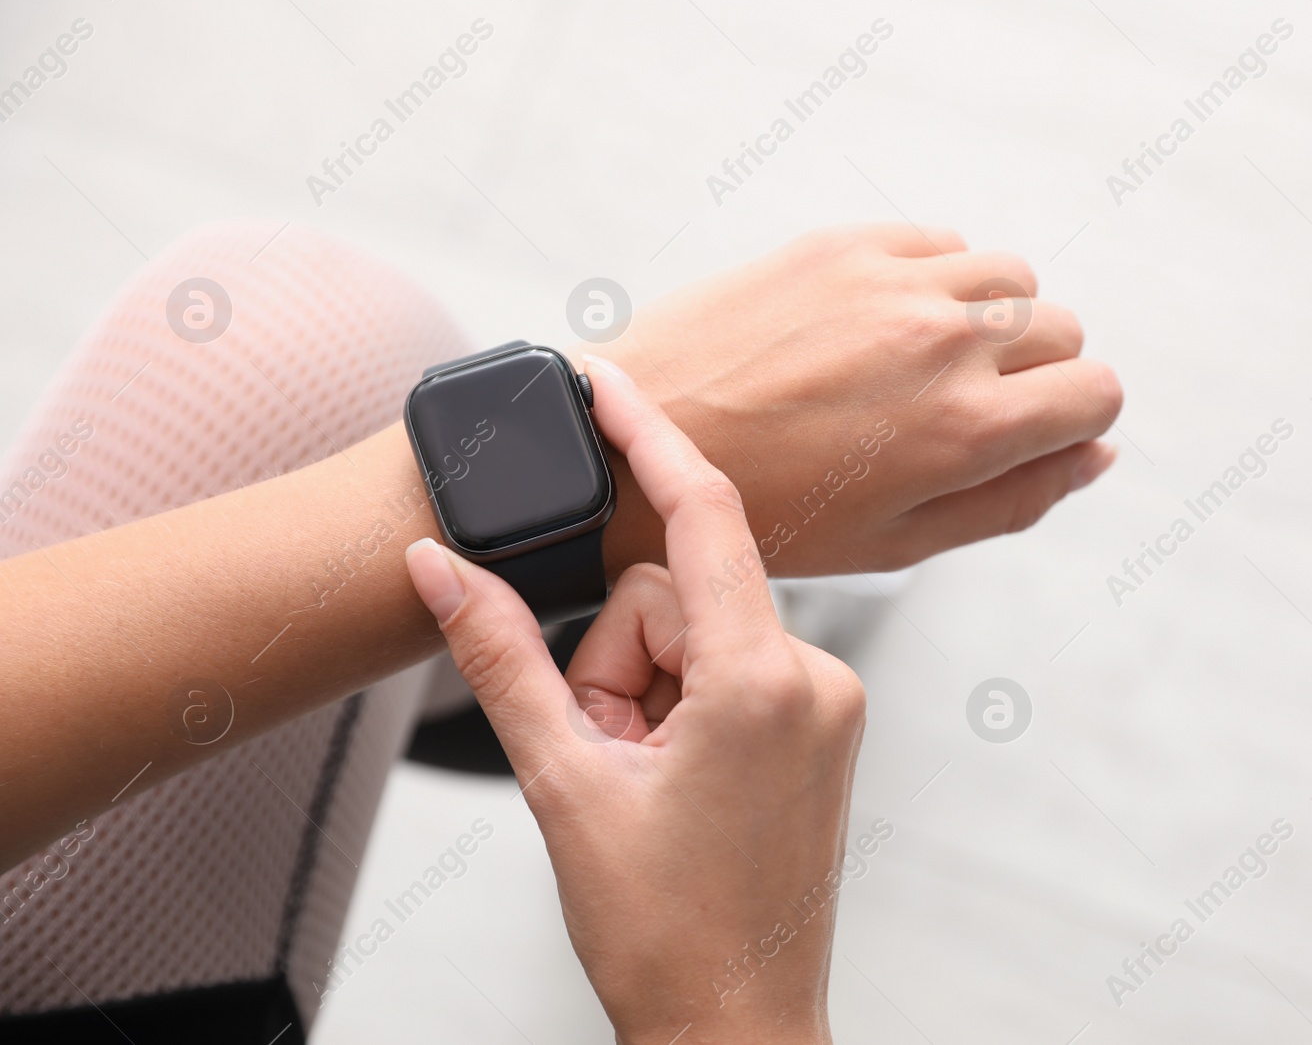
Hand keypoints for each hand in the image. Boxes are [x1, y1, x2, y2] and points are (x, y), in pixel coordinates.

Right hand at [407, 357, 862, 1043]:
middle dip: (614, 659)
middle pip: (675, 592)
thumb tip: (437, 569)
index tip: (605, 380)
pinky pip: (731, 666)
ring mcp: (825, 704)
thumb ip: (499, 658)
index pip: (704, 512)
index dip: (648, 435)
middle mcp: (813, 678)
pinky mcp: (819, 725)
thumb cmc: (665, 932)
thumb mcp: (563, 783)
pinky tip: (666, 777)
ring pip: (699, 632)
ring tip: (633, 780)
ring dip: (641, 691)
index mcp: (762, 682)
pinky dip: (678, 704)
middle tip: (601, 752)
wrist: (734, 1027)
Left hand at [599, 223, 1121, 576]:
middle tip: (957, 409)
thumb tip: (1096, 452)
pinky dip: (933, 279)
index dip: (1073, 417)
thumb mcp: (901, 540)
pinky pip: (941, 242)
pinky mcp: (845, 243)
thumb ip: (1015, 497)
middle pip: (1061, 328)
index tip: (1029, 431)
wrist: (643, 441)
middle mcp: (945, 341)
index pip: (1097, 390)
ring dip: (989, 317)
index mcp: (967, 429)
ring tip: (921, 364)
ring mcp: (894, 281)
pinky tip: (878, 325)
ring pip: (1009, 275)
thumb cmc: (771, 511)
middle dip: (1032, 371)